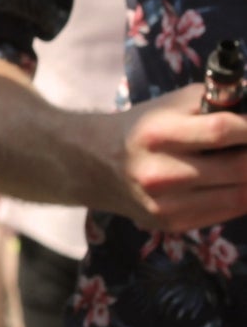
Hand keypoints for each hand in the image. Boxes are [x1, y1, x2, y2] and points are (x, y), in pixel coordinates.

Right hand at [83, 87, 246, 232]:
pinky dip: (242, 195)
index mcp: (156, 134)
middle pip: (238, 168)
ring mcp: (165, 204)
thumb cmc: (141, 128)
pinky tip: (235, 182)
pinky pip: (227, 212)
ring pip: (241, 195)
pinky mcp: (171, 223)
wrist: (94, 165)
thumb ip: (216, 103)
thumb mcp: (170, 104)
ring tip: (244, 163)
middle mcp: (159, 173)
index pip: (221, 131)